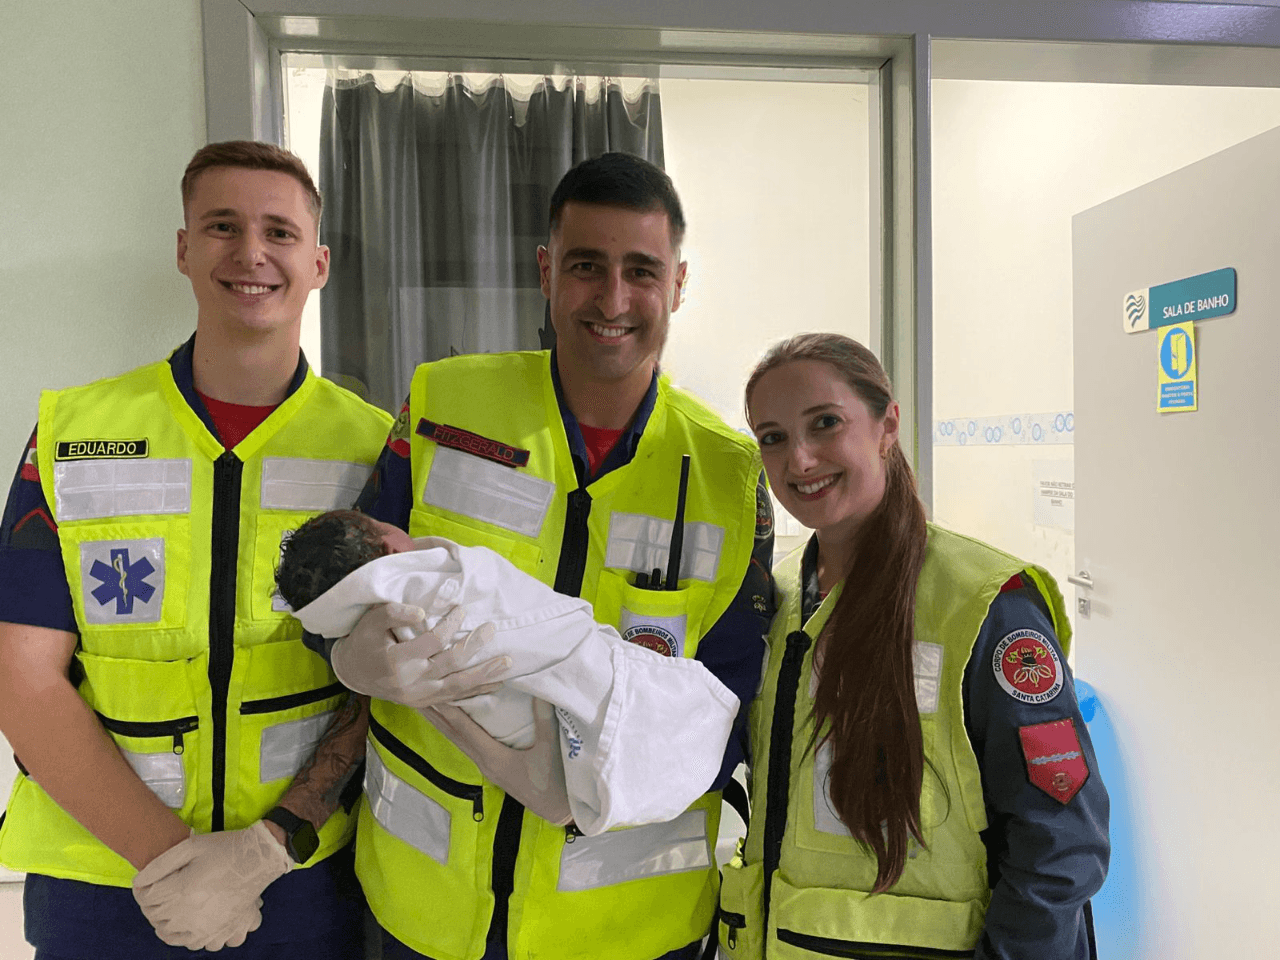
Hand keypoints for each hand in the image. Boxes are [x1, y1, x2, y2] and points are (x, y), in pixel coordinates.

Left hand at [131, 820, 291, 950]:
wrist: (259, 859)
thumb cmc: (225, 848)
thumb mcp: (191, 846)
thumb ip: (160, 863)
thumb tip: (138, 882)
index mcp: (183, 888)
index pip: (146, 897)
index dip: (142, 888)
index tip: (147, 882)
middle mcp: (190, 911)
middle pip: (155, 915)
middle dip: (151, 903)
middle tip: (159, 891)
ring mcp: (204, 925)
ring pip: (168, 932)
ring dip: (163, 921)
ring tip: (170, 906)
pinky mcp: (217, 931)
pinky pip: (188, 943)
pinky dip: (181, 935)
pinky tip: (185, 921)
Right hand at [330, 603, 508, 707]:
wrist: (353, 673)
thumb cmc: (364, 640)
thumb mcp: (371, 621)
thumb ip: (394, 612)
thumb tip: (422, 611)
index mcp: (396, 661)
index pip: (432, 642)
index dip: (450, 624)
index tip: (462, 609)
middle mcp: (410, 683)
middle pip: (450, 665)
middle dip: (474, 647)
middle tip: (492, 629)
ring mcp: (418, 696)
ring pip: (457, 687)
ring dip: (484, 675)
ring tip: (507, 664)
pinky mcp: (425, 703)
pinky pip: (455, 699)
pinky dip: (476, 691)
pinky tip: (495, 684)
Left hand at [424, 698, 571, 825]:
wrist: (560, 811)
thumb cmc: (555, 782)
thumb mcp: (551, 748)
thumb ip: (544, 719)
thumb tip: (538, 688)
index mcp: (493, 757)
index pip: (464, 729)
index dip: (447, 709)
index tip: (431, 691)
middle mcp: (485, 762)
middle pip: (453, 735)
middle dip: (435, 715)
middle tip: (416, 695)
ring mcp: (488, 767)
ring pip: (458, 741)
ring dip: (443, 722)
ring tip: (428, 704)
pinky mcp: (494, 769)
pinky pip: (469, 745)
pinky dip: (458, 730)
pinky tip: (455, 723)